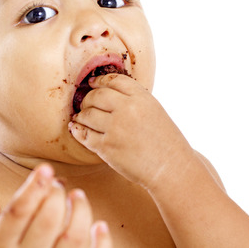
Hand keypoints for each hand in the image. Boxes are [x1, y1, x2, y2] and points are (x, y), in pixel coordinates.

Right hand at [0, 164, 111, 247]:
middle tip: (59, 183)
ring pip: (72, 238)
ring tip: (78, 196)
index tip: (46, 168)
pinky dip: (100, 241)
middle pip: (47, 221)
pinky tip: (100, 225)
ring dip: (81, 211)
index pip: (17, 212)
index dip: (33, 188)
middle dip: (57, 195)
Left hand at [69, 74, 193, 188]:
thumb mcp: (154, 111)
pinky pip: (84, 134)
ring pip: (86, 114)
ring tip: (80, 117)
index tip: (93, 83)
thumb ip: (134, 101)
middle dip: (88, 99)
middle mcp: (127, 109)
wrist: (171, 168)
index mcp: (141, 97)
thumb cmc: (166, 142)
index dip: (100, 81)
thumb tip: (107, 95)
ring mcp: (115, 128)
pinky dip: (77, 130)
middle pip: (96, 95)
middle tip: (85, 103)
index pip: (114, 80)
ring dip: (81, 115)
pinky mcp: (106, 147)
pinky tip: (76, 128)